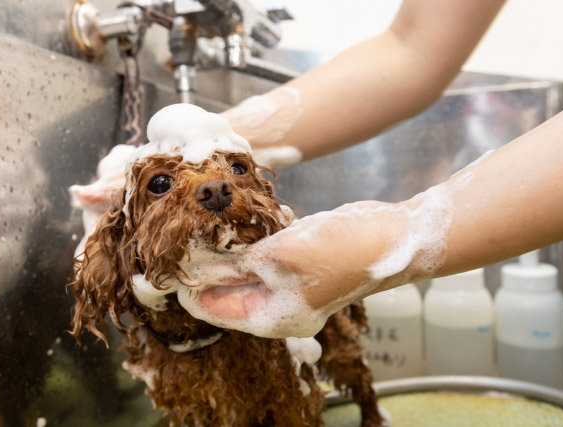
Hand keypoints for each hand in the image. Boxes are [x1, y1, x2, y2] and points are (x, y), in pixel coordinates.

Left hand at [178, 200, 416, 337]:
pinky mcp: (299, 265)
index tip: (170, 253)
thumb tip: (191, 267)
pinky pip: (266, 256)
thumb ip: (230, 265)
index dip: (187, 283)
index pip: (211, 308)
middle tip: (191, 230)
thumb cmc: (338, 250)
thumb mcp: (276, 256)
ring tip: (218, 222)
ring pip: (245, 269)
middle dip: (209, 261)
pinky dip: (258, 239)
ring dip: (233, 246)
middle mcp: (278, 308)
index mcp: (270, 317)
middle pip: (226, 289)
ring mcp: (290, 287)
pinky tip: (257, 220)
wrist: (392, 237)